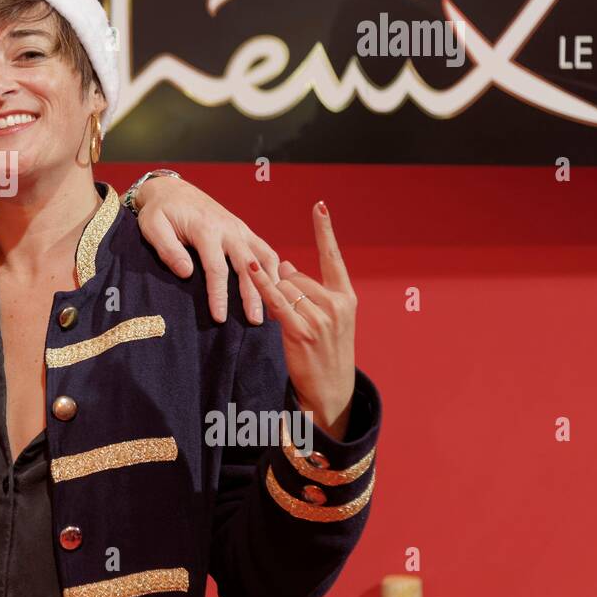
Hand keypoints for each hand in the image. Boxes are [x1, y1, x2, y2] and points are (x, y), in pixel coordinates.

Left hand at [133, 174, 280, 323]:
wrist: (170, 189)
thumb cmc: (159, 211)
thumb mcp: (153, 227)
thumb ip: (168, 250)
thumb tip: (186, 273)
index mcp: (206, 229)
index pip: (216, 269)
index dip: (219, 295)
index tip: (220, 318)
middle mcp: (228, 229)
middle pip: (247, 267)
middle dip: (253, 295)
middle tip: (255, 322)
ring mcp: (239, 228)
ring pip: (262, 258)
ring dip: (270, 283)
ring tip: (273, 308)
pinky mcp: (243, 230)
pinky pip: (264, 250)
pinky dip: (274, 268)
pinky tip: (276, 287)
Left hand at [247, 201, 356, 437]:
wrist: (331, 390)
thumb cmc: (325, 352)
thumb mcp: (326, 319)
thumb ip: (308, 290)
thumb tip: (284, 265)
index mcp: (346, 297)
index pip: (333, 257)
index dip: (325, 230)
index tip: (319, 206)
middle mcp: (337, 304)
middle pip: (297, 275)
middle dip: (283, 286)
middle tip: (288, 312)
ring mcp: (322, 318)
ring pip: (286, 287)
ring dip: (273, 296)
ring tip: (282, 317)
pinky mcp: (302, 331)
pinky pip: (277, 301)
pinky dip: (262, 286)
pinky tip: (250, 271)